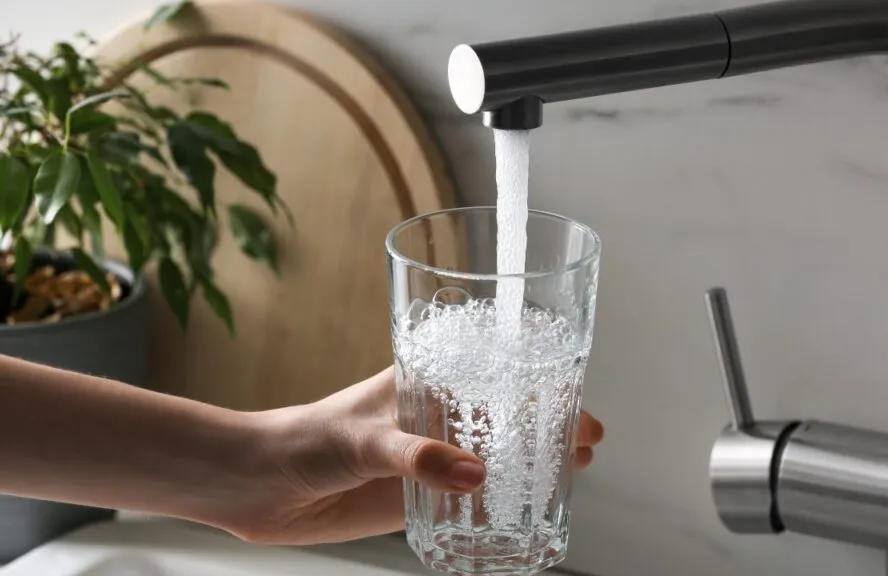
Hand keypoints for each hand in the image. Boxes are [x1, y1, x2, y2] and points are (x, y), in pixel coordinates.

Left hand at [203, 366, 604, 544]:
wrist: (262, 484)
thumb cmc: (305, 437)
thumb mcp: (365, 438)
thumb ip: (417, 456)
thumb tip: (475, 477)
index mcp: (425, 381)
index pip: (494, 371)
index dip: (539, 380)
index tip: (575, 395)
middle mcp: (435, 417)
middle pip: (506, 414)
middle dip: (549, 424)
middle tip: (587, 441)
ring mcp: (430, 458)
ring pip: (494, 455)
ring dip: (531, 463)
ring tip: (571, 473)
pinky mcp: (418, 496)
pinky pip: (469, 500)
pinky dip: (499, 503)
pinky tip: (523, 511)